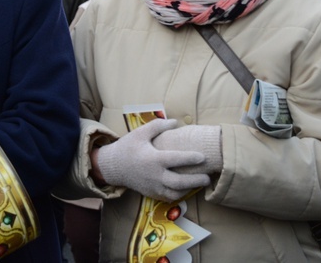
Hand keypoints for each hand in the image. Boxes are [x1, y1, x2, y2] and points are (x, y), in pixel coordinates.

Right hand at [95, 118, 210, 201]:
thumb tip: (175, 121)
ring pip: (175, 193)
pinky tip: (186, 188)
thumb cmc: (128, 147)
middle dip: (196, 181)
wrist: (113, 166)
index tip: (203, 157)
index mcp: (153, 159)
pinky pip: (168, 198)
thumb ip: (158, 126)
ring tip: (200, 184)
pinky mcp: (151, 193)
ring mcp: (153, 187)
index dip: (191, 158)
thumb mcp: (140, 133)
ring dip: (189, 190)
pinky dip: (179, 195)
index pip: (176, 160)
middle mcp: (154, 175)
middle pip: (179, 182)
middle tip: (208, 178)